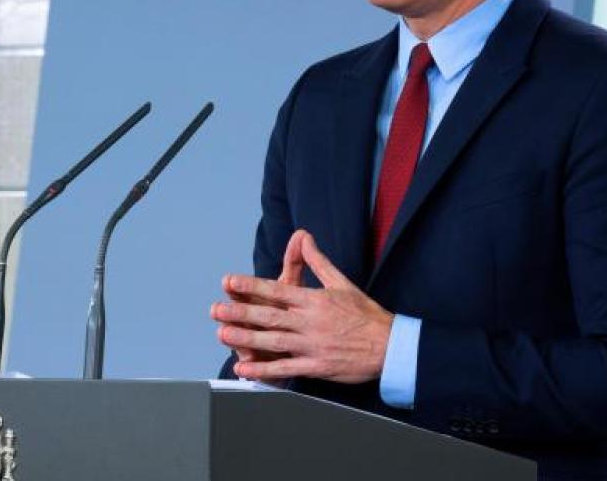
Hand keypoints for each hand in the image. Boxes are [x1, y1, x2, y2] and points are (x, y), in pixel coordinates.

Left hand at [212, 230, 393, 383]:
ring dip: (247, 338)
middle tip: (216, 309)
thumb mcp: (341, 282)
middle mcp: (310, 322)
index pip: (277, 290)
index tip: (229, 282)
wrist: (390, 345)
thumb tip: (304, 237)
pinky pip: (286, 368)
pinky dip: (265, 370)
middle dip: (240, 312)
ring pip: (274, 341)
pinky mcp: (317, 366)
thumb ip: (318, 261)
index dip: (250, 286)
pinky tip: (245, 368)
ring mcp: (313, 345)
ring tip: (223, 333)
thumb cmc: (366, 314)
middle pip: (269, 316)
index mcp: (314, 300)